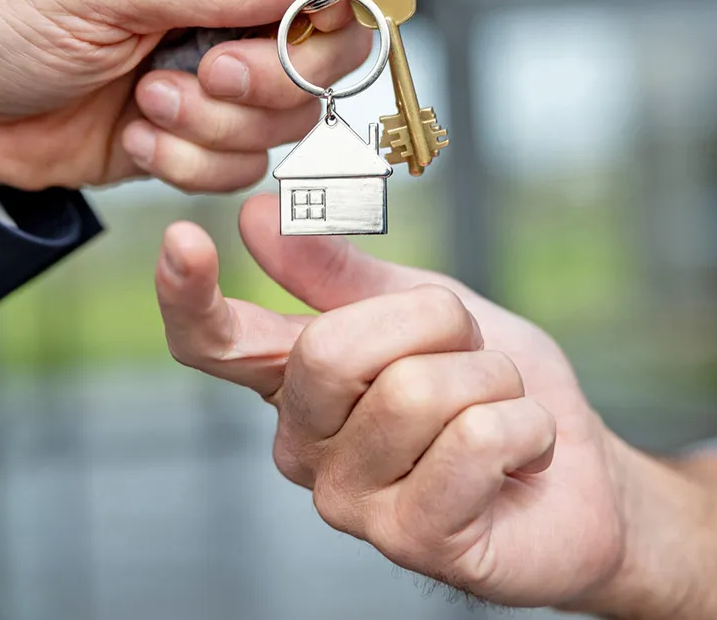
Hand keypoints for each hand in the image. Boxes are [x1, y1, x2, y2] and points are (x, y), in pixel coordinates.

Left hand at [0, 0, 370, 192]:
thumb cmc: (8, 18)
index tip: (313, 24)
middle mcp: (234, 11)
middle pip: (331, 50)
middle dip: (275, 77)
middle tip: (208, 69)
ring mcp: (225, 80)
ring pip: (289, 120)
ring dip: (214, 124)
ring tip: (146, 97)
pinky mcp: (206, 137)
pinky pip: (244, 168)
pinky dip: (189, 163)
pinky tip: (140, 133)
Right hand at [154, 194, 716, 617]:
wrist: (574, 470)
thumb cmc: (487, 384)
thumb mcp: (418, 306)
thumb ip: (337, 271)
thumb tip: (258, 217)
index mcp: (298, 382)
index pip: (216, 344)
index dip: (188, 296)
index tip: (183, 241)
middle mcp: (304, 444)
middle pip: (333, 348)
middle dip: (435, 324)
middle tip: (469, 351)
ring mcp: (350, 500)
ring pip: (416, 391)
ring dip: (489, 379)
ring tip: (496, 408)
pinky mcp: (410, 539)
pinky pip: (471, 440)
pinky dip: (522, 426)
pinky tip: (519, 456)